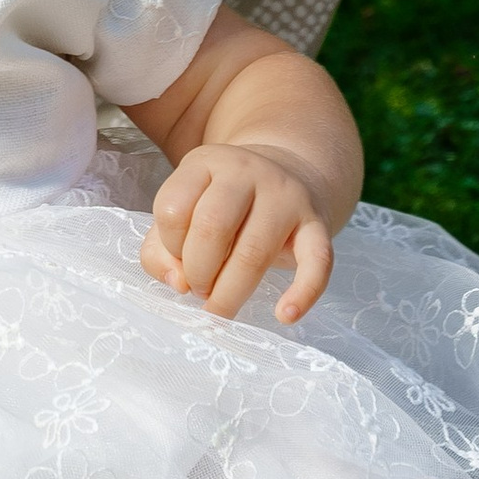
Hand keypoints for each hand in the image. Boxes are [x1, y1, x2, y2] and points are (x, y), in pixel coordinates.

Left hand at [141, 143, 333, 323]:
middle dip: (198, 273)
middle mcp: (245, 172)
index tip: (181, 261)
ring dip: (231, 292)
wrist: (289, 171)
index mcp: (204, 163)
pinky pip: (317, 261)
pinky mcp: (317, 223)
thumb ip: (160, 250)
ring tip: (221, 307)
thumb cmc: (226, 206)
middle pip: (212, 227)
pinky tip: (285, 315)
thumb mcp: (185, 212)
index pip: (173, 209)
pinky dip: (303, 293)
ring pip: (255, 251)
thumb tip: (179, 284)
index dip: (171, 247)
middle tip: (201, 290)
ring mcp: (286, 195)